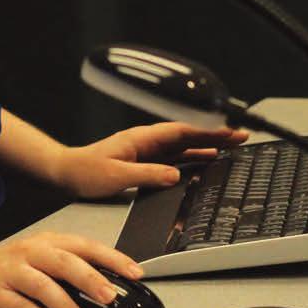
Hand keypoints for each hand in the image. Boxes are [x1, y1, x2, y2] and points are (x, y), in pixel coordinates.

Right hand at [0, 231, 145, 307]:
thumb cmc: (5, 270)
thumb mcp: (38, 261)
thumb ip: (68, 270)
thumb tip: (108, 288)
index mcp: (45, 242)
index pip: (84, 246)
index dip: (111, 258)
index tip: (136, 272)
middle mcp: (29, 252)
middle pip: (64, 261)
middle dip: (90, 279)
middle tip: (111, 297)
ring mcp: (10, 272)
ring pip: (42, 285)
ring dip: (66, 305)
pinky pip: (20, 306)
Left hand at [56, 121, 247, 201]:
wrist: (67, 173)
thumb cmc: (87, 171)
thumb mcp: (117, 175)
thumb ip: (148, 174)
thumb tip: (176, 174)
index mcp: (142, 138)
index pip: (182, 131)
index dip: (208, 131)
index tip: (230, 132)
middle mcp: (147, 140)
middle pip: (188, 135)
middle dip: (215, 135)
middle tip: (240, 137)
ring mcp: (147, 150)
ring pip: (183, 145)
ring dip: (207, 145)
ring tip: (231, 148)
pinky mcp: (144, 160)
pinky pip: (175, 157)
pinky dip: (193, 157)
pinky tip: (204, 161)